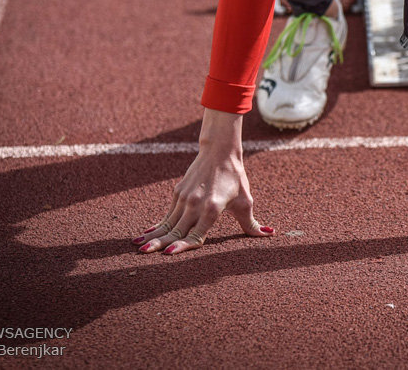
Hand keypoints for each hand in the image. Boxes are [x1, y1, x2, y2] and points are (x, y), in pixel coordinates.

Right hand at [131, 108, 274, 254]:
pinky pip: (166, 214)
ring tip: (138, 246)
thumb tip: (269, 235)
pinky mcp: (178, 193)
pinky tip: (145, 234)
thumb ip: (252, 224)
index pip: (196, 233)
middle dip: (159, 243)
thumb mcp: (245, 201)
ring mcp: (184, 198)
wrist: (219, 152)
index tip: (169, 255)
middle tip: (143, 254)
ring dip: (152, 235)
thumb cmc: (235, 179)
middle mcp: (195, 204)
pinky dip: (156, 225)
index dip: (183, 246)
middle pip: (175, 230)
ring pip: (167, 222)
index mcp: (212, 209)